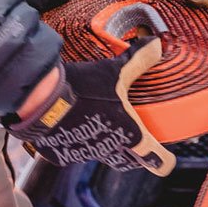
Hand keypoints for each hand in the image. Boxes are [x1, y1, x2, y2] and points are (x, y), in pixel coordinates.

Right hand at [6, 38, 174, 176]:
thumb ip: (139, 60)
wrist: (40, 100)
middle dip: (136, 154)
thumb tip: (156, 44)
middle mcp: (109, 151)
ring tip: (105, 127)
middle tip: (139, 142)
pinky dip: (80, 141)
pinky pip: (76, 151)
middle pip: (130, 162)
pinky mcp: (62, 155)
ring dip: (107, 145)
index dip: (164, 161)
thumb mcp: (115, 71)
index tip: (167, 160)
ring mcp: (85, 155)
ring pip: (103, 156)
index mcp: (129, 135)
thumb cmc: (82, 88)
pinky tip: (76, 124)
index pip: (155, 160)